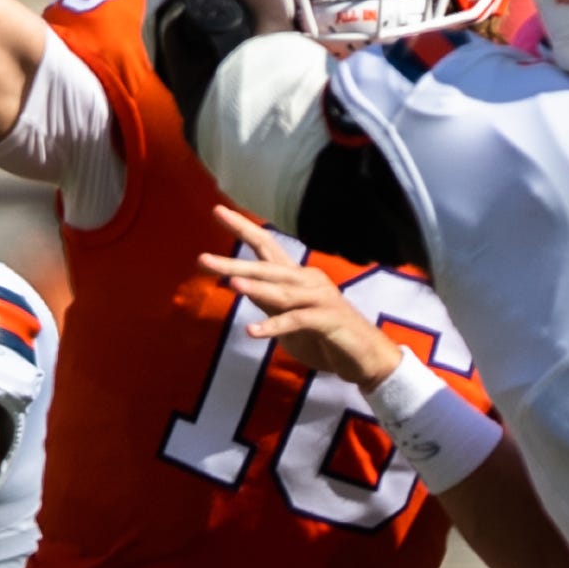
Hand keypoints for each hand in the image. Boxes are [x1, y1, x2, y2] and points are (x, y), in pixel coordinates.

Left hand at [197, 205, 405, 385]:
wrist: (366, 357)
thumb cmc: (326, 337)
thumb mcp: (289, 318)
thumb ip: (268, 301)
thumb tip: (241, 285)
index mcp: (296, 277)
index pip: (266, 246)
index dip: (243, 228)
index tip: (218, 210)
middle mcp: (307, 281)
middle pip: (266, 268)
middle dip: (233, 264)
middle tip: (202, 260)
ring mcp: (319, 298)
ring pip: (281, 291)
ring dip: (256, 288)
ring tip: (231, 285)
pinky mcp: (327, 320)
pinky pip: (297, 320)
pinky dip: (274, 326)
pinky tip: (252, 331)